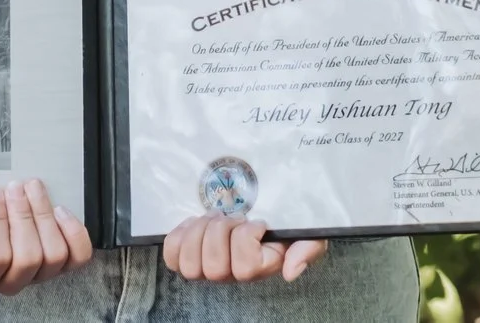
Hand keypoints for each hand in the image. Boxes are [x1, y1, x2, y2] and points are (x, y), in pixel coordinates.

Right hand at [0, 179, 95, 295]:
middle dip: (22, 215)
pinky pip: (77, 256)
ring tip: (33, 188)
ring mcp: (37, 273)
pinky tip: (59, 210)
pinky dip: (73, 232)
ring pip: (52, 256)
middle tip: (14, 186)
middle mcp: (10, 282)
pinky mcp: (60, 262)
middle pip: (27, 257)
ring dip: (43, 216)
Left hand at [161, 213, 327, 282]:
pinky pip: (171, 255)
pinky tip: (194, 222)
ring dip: (199, 231)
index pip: (245, 267)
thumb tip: (289, 271)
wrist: (260, 205)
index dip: (247, 236)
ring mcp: (207, 267)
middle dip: (221, 231)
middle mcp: (232, 274)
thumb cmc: (285, 221)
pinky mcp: (186, 255)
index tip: (258, 221)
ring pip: (189, 264)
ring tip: (213, 216)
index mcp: (260, 268)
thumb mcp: (308, 231)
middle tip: (233, 216)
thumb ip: (308, 249)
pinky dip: (179, 235)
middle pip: (213, 267)